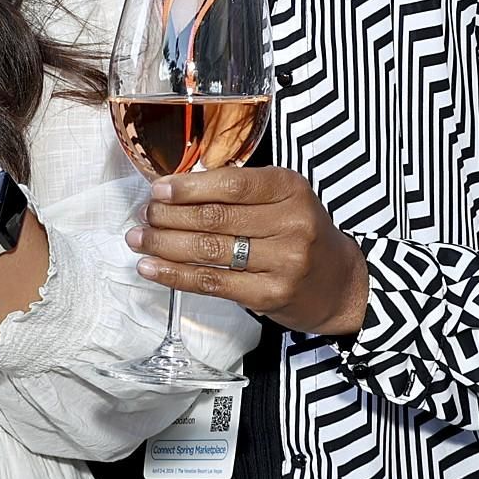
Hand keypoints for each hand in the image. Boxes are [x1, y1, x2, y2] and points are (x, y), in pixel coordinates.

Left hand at [127, 166, 367, 336]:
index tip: (157, 190)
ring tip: (138, 239)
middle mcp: (291, 222)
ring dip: (164, 245)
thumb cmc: (298, 233)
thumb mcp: (281, 198)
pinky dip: (176, 275)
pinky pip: (213, 283)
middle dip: (169, 216)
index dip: (188, 187)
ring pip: (210, 251)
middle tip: (143, 216)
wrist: (340, 283)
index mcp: (290, 188)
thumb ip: (237, 191)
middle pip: (215, 217)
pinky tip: (151, 268)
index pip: (231, 184)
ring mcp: (284, 261)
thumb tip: (173, 189)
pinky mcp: (271, 294)